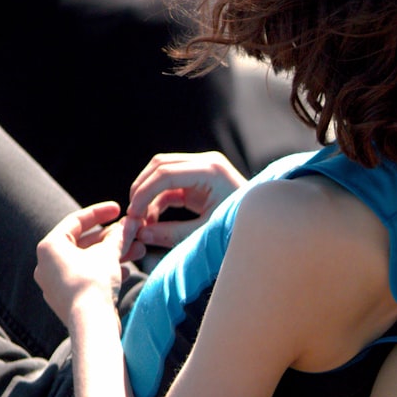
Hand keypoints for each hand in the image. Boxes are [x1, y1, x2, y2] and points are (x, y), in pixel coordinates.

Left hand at [35, 202, 142, 325]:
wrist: (91, 323)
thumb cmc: (94, 283)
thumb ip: (119, 235)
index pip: (76, 221)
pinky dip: (104, 271)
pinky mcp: (66, 299)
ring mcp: (54, 283)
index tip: (119, 209)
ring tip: (137, 252)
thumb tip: (130, 223)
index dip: (100, 212)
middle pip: (84, 243)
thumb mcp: (109, 253)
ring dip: (112, 255)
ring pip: (87, 261)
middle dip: (112, 238)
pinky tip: (125, 273)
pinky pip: (86, 277)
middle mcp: (46, 264)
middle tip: (132, 233)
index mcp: (50, 246)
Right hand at [127, 151, 247, 247]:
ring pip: (161, 172)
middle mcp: (206, 162)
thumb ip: (173, 233)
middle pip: (159, 165)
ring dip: (147, 194)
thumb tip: (141, 234)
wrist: (264, 225)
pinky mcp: (198, 179)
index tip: (133, 214)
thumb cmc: (240, 228)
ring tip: (142, 222)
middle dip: (141, 190)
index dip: (144, 193)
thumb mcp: (206, 232)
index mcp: (211, 170)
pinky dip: (158, 200)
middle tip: (133, 216)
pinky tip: (152, 221)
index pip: (166, 173)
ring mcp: (202, 168)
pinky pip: (169, 184)